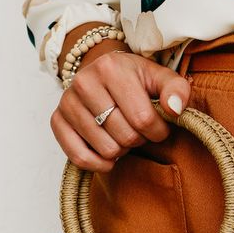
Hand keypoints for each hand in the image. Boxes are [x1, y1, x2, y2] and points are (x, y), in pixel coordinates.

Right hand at [50, 48, 191, 171]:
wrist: (102, 73)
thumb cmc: (134, 79)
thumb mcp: (159, 77)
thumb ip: (177, 90)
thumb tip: (175, 110)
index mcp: (110, 68)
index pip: (143, 119)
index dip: (158, 132)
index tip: (159, 127)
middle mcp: (84, 82)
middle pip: (125, 136)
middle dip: (139, 140)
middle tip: (138, 130)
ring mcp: (67, 103)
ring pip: (106, 149)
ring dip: (121, 150)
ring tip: (122, 135)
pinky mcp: (57, 121)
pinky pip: (79, 158)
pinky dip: (99, 164)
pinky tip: (109, 156)